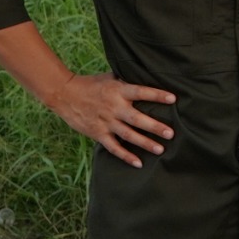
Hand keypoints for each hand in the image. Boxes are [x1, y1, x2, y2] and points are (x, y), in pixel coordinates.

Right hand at [46, 72, 176, 166]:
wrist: (64, 94)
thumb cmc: (91, 84)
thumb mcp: (110, 77)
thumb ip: (127, 80)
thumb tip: (147, 75)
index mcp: (118, 90)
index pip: (141, 92)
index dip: (157, 95)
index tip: (173, 99)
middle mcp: (113, 107)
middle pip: (137, 118)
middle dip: (154, 126)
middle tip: (171, 133)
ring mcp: (105, 121)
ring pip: (128, 135)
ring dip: (144, 143)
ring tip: (160, 149)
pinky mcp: (98, 133)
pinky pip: (114, 147)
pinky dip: (125, 156)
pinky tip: (138, 163)